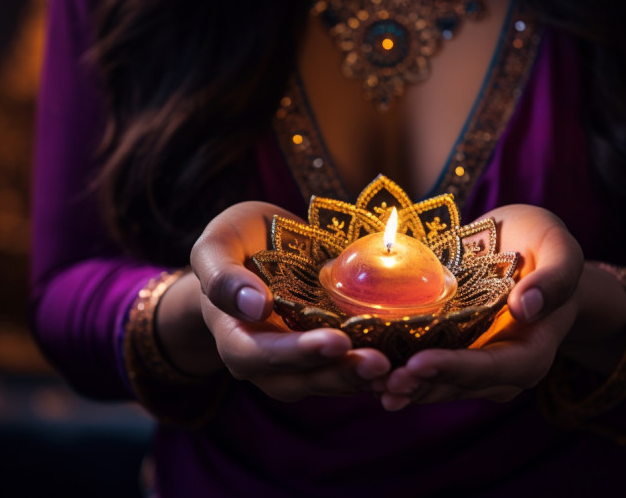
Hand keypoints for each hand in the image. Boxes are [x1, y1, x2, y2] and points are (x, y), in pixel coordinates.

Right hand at [185, 201, 390, 400]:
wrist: (259, 250)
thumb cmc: (236, 244)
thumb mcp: (218, 244)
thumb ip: (222, 275)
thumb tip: (254, 304)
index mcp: (235, 337)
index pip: (259, 355)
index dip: (296, 353)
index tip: (334, 341)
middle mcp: (267, 361)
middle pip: (300, 380)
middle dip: (340, 373)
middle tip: (378, 362)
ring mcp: (301, 362)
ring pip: (330, 381)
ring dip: (363, 378)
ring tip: (396, 367)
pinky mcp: (331, 355)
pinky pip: (352, 369)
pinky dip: (377, 370)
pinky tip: (407, 361)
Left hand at [377, 204, 583, 409]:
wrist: (525, 250)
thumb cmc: (544, 247)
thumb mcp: (559, 247)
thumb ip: (554, 277)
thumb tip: (527, 306)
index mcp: (533, 350)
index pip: (497, 368)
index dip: (457, 369)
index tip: (419, 363)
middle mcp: (503, 368)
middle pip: (459, 385)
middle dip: (420, 385)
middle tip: (382, 381)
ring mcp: (473, 365)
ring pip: (436, 385)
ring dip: (402, 385)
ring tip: (367, 380)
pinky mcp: (449, 353)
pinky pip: (422, 369)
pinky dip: (396, 370)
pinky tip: (366, 368)